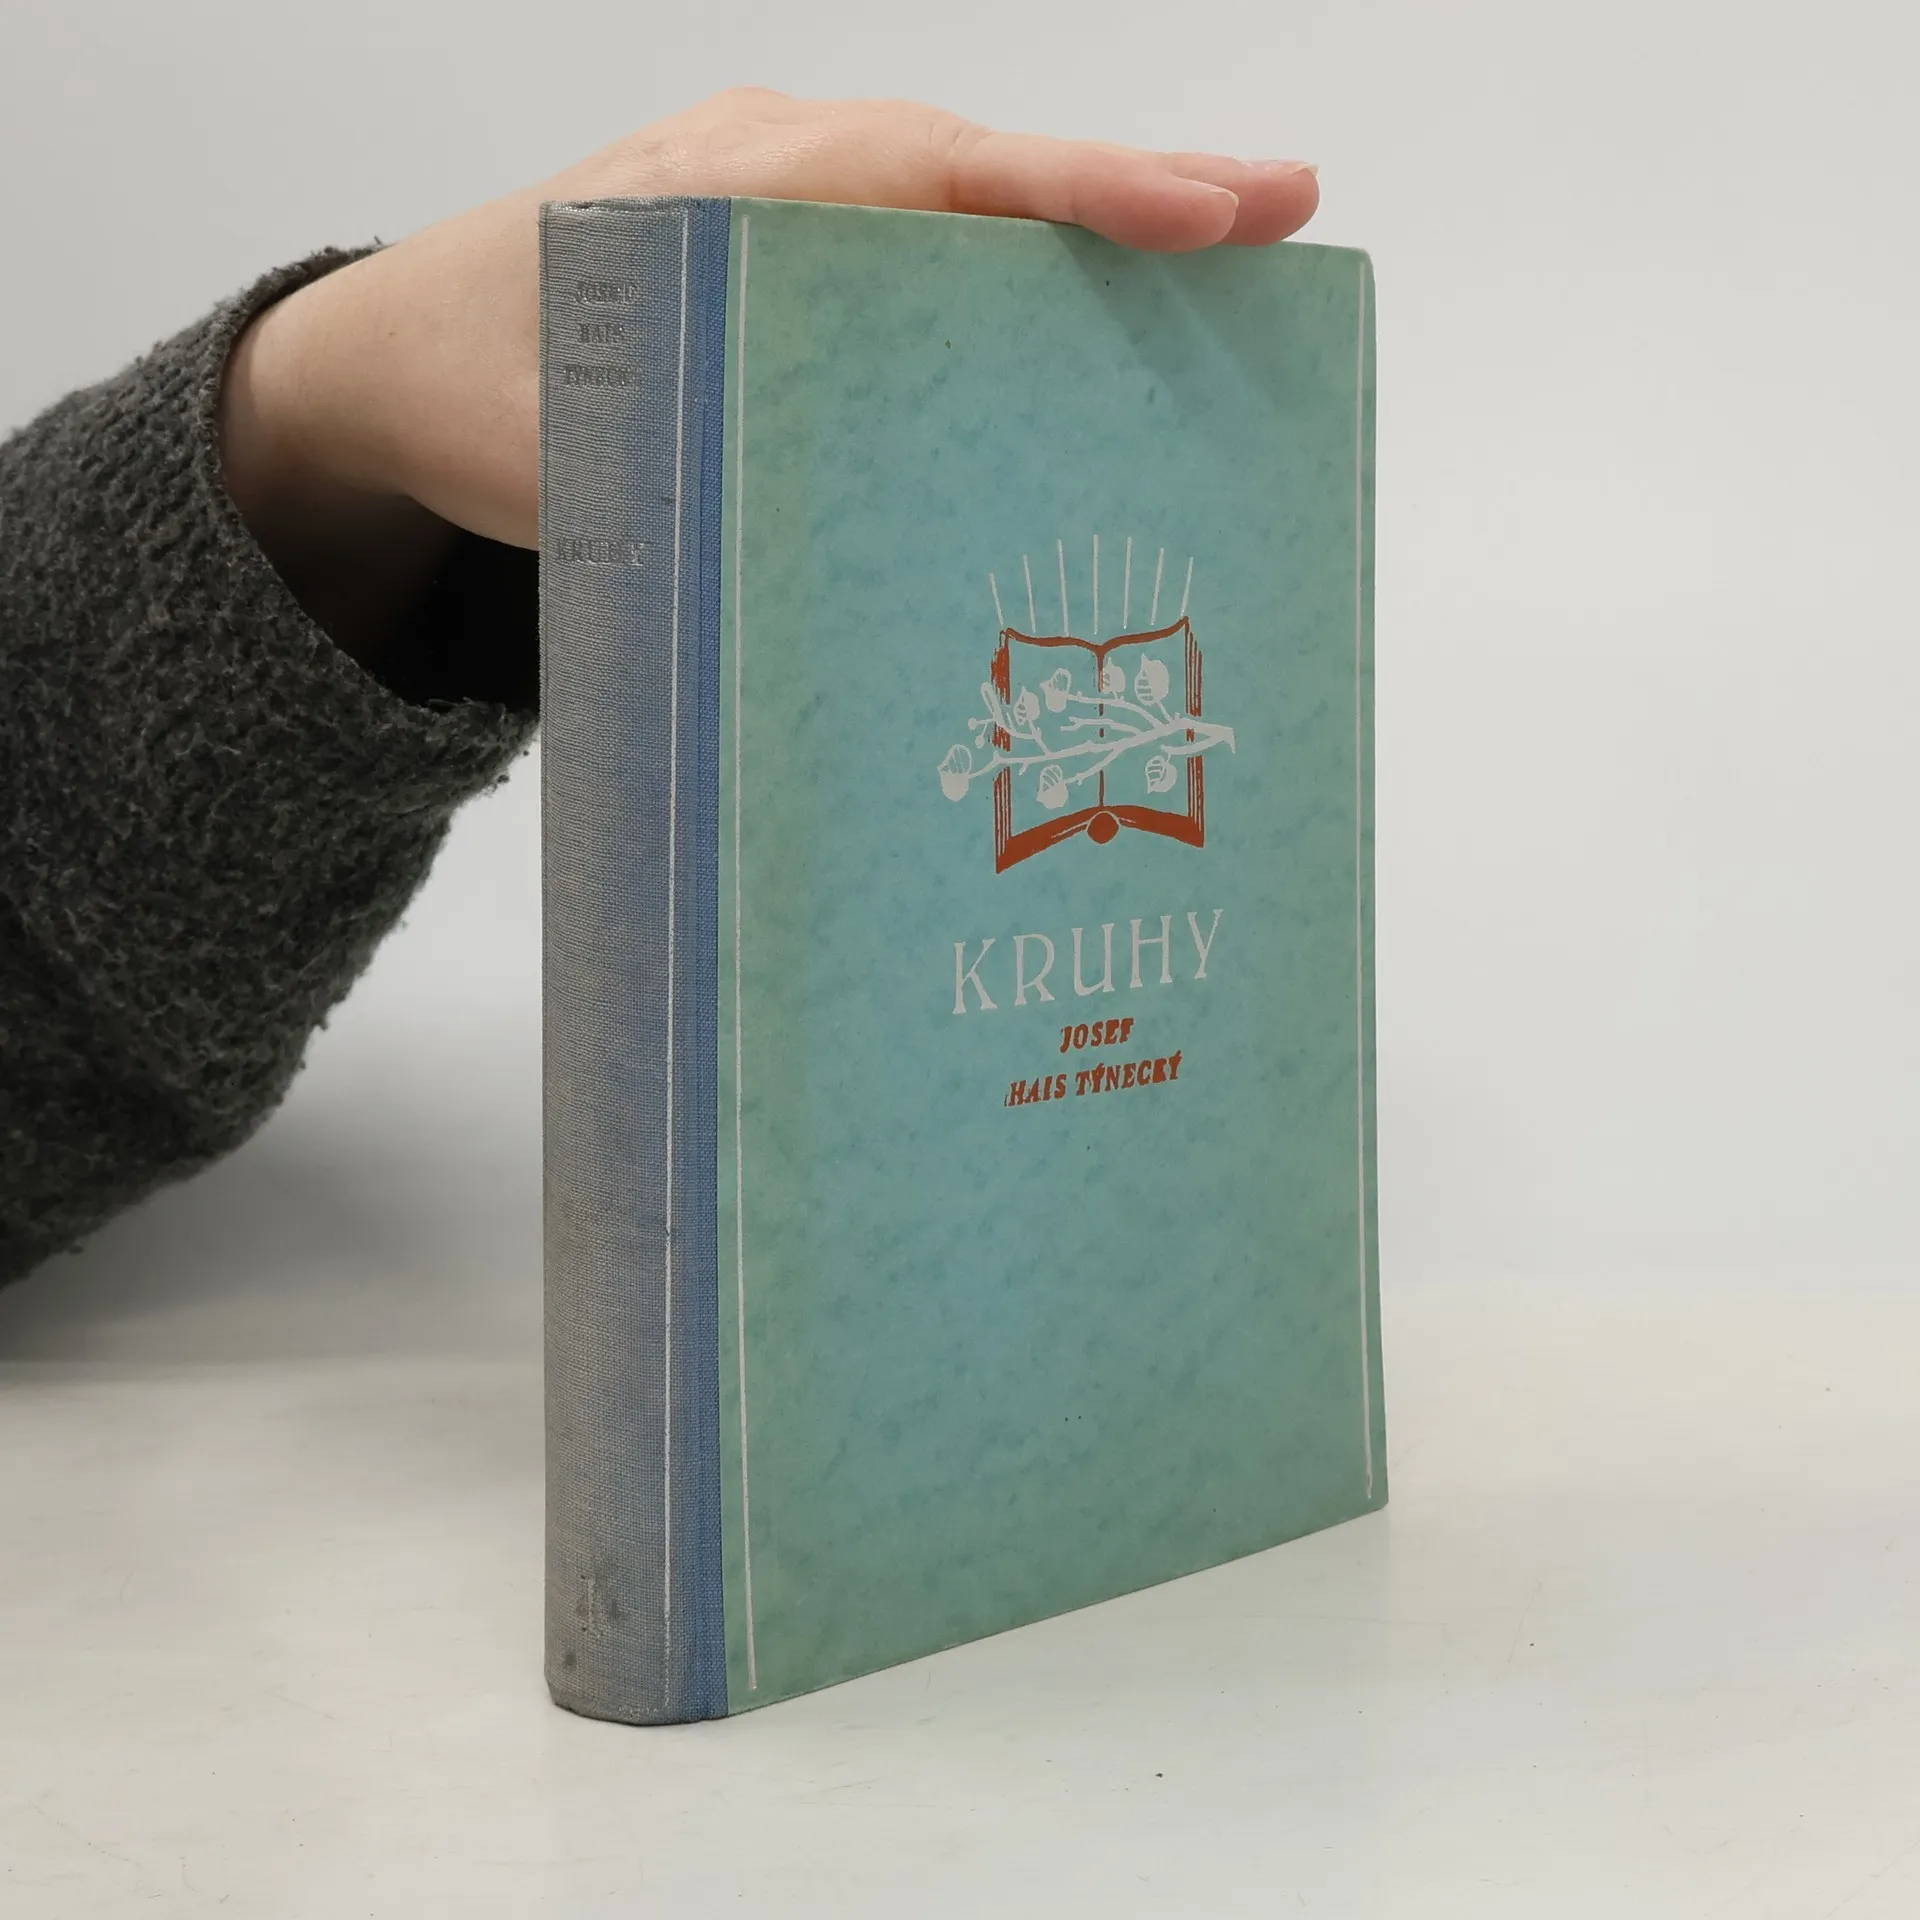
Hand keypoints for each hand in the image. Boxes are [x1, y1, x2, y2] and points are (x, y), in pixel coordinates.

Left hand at [220, 91, 1318, 665]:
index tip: (1198, 214)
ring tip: (1235, 259)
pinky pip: (928, 246)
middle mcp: (774, 173)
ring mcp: (791, 204)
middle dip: (1135, 190)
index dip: (1071, 192)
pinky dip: (1021, 266)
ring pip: (968, 199)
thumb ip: (662, 495)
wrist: (386, 354)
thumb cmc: (465, 387)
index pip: (929, 171)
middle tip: (1287, 215)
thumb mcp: (549, 456)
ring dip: (1096, 225)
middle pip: (983, 167)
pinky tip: (1095, 315)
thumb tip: (795, 589)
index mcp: (725, 193)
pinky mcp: (797, 259)